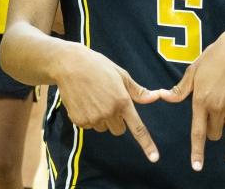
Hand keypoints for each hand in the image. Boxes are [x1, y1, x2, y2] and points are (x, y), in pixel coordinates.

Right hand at [58, 44, 160, 161]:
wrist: (70, 65)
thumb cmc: (98, 67)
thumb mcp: (121, 74)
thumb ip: (138, 91)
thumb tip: (155, 97)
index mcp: (122, 101)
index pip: (137, 128)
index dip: (147, 144)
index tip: (154, 158)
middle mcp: (109, 113)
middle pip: (119, 130)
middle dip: (117, 120)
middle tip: (108, 101)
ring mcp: (93, 118)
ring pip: (103, 128)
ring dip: (102, 118)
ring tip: (94, 98)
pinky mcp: (79, 121)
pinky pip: (89, 126)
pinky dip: (88, 117)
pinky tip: (84, 101)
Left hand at [159, 29, 224, 169]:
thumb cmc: (214, 57)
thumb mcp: (194, 71)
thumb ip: (180, 89)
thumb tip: (163, 96)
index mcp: (201, 100)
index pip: (198, 132)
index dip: (197, 151)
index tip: (197, 166)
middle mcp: (218, 107)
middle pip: (213, 134)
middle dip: (211, 129)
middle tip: (213, 115)